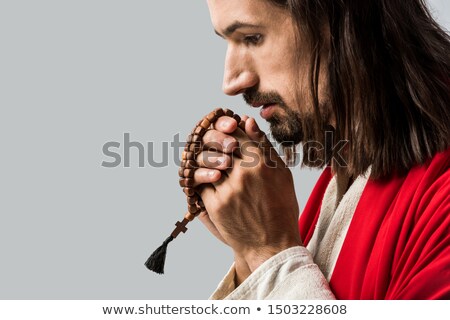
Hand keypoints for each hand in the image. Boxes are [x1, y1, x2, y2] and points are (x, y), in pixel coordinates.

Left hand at [193, 116, 301, 278]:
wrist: (272, 245)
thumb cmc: (281, 208)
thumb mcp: (281, 173)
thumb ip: (263, 145)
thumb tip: (247, 121)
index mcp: (261, 163)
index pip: (237, 133)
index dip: (230, 128)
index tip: (229, 130)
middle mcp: (243, 174)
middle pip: (220, 144)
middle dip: (217, 140)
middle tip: (218, 142)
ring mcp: (227, 190)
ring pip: (208, 161)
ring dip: (209, 157)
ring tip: (214, 160)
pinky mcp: (215, 205)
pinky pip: (202, 181)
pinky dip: (204, 175)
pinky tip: (211, 177)